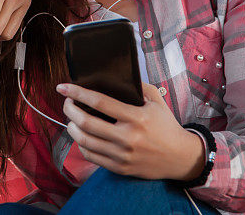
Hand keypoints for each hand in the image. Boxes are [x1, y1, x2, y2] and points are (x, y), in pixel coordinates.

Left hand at [56, 83, 205, 180]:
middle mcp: (128, 137)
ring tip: (71, 119)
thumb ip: (138, 86)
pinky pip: (91, 156)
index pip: (100, 102)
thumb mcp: (156, 101)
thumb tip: (117, 75)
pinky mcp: (120, 168)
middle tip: (67, 102)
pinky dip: (81, 144)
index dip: (77, 93)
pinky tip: (81, 136)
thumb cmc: (166, 126)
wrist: (181, 157)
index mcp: (136, 117)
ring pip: (84, 141)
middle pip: (86, 123)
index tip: (63, 87)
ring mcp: (122, 155)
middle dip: (69, 109)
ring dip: (71, 127)